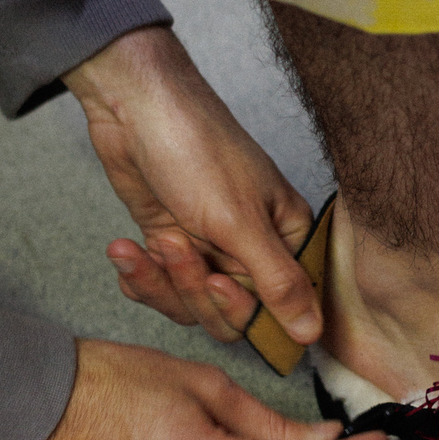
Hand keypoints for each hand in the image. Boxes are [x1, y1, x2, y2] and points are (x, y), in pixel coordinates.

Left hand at [63, 24, 320, 347]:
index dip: (248, 311)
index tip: (218, 284)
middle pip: (230, 316)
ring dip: (164, 280)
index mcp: (285, 238)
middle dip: (195, 289)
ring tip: (155, 239)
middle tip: (179, 247)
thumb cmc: (197, 147)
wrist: (135, 106)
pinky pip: (159, 287)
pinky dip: (140, 277)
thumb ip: (278, 282)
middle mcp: (250, 249)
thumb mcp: (240, 222)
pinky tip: (126, 250)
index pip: (281, 308)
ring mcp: (209, 248)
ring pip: (189, 305)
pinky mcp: (171, 243)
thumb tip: (312, 333)